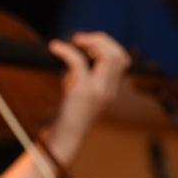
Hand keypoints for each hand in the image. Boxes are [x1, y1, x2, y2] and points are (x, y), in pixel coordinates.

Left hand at [44, 31, 130, 162]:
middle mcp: (110, 90)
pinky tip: (55, 48)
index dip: (107, 45)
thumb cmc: (67, 116)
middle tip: (79, 39)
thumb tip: (74, 52)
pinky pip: (79, 62)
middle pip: (119, 54)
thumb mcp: (79, 91)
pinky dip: (66, 51)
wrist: (63, 138)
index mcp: (111, 89)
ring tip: (73, 41)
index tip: (87, 42)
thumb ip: (82, 74)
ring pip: (108, 56)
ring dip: (90, 41)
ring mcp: (99, 91)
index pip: (122, 59)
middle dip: (100, 39)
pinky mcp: (83, 92)